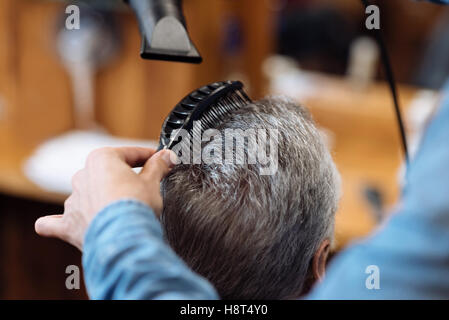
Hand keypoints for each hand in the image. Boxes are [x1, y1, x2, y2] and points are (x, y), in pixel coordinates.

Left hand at [35, 147, 175, 249]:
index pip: (130, 153)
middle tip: (144, 187)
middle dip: (123, 178)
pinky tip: (62, 223)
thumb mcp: (153, 182)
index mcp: (102, 159)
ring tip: (118, 210)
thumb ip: (158, 165)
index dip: (148, 157)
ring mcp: (73, 201)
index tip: (160, 160)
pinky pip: (55, 223)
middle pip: (107, 173)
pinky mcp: (68, 224)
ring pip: (85, 194)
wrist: (123, 237)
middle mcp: (82, 176)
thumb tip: (167, 156)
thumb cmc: (136, 206)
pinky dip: (58, 223)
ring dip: (99, 198)